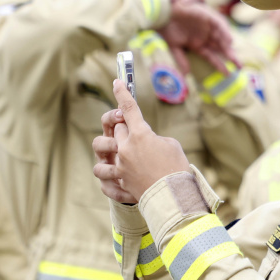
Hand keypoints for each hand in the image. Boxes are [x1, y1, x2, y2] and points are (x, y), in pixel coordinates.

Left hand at [93, 80, 190, 201]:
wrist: (174, 197)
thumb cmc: (177, 168)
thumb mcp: (171, 145)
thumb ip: (153, 138)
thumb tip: (145, 141)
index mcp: (141, 134)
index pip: (128, 107)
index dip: (122, 92)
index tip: (117, 83)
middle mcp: (126, 147)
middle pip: (117, 128)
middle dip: (125, 129)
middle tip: (136, 135)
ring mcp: (120, 165)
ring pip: (102, 149)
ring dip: (110, 150)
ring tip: (118, 155)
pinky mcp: (118, 180)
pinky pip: (105, 174)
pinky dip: (109, 175)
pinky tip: (115, 176)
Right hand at [159, 0, 237, 73]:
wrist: (161, 13)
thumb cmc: (165, 29)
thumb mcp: (174, 47)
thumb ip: (181, 59)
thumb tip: (186, 74)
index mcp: (198, 44)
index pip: (212, 56)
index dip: (220, 65)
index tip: (227, 74)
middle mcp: (205, 35)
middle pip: (220, 48)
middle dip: (230, 57)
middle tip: (239, 67)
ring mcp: (207, 25)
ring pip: (222, 37)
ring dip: (228, 46)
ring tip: (232, 56)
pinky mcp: (207, 15)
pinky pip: (219, 24)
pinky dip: (224, 31)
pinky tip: (229, 41)